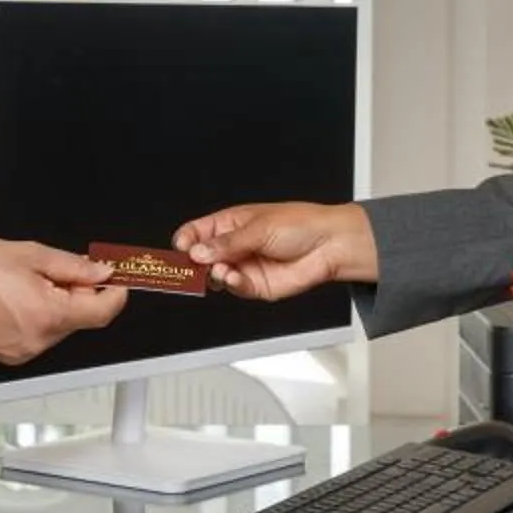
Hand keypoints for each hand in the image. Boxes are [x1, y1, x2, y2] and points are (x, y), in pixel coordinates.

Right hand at [0, 241, 125, 365]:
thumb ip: (74, 267)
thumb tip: (100, 273)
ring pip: (58, 328)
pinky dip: (38, 318)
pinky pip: (38, 336)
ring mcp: (23, 351)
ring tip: (27, 284)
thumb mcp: (32, 255)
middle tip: (60, 272)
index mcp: (47, 315)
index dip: (115, 295)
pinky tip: (16, 299)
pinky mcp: (10, 355)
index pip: (101, 313)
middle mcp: (38, 341)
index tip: (117, 282)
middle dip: (78, 295)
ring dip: (56, 306)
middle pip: (79, 319)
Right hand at [173, 201, 377, 301]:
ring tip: (221, 269)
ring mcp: (244, 266)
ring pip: (215, 276)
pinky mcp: (255, 286)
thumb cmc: (302, 225)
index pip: (197, 232)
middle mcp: (235, 246)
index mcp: (231, 223)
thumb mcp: (259, 227)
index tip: (181, 249)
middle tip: (190, 268)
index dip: (187, 241)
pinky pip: (235, 288)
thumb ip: (227, 243)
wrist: (331, 245)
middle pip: (201, 257)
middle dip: (194, 263)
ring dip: (214, 275)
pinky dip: (231, 285)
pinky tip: (234, 277)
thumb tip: (199, 252)